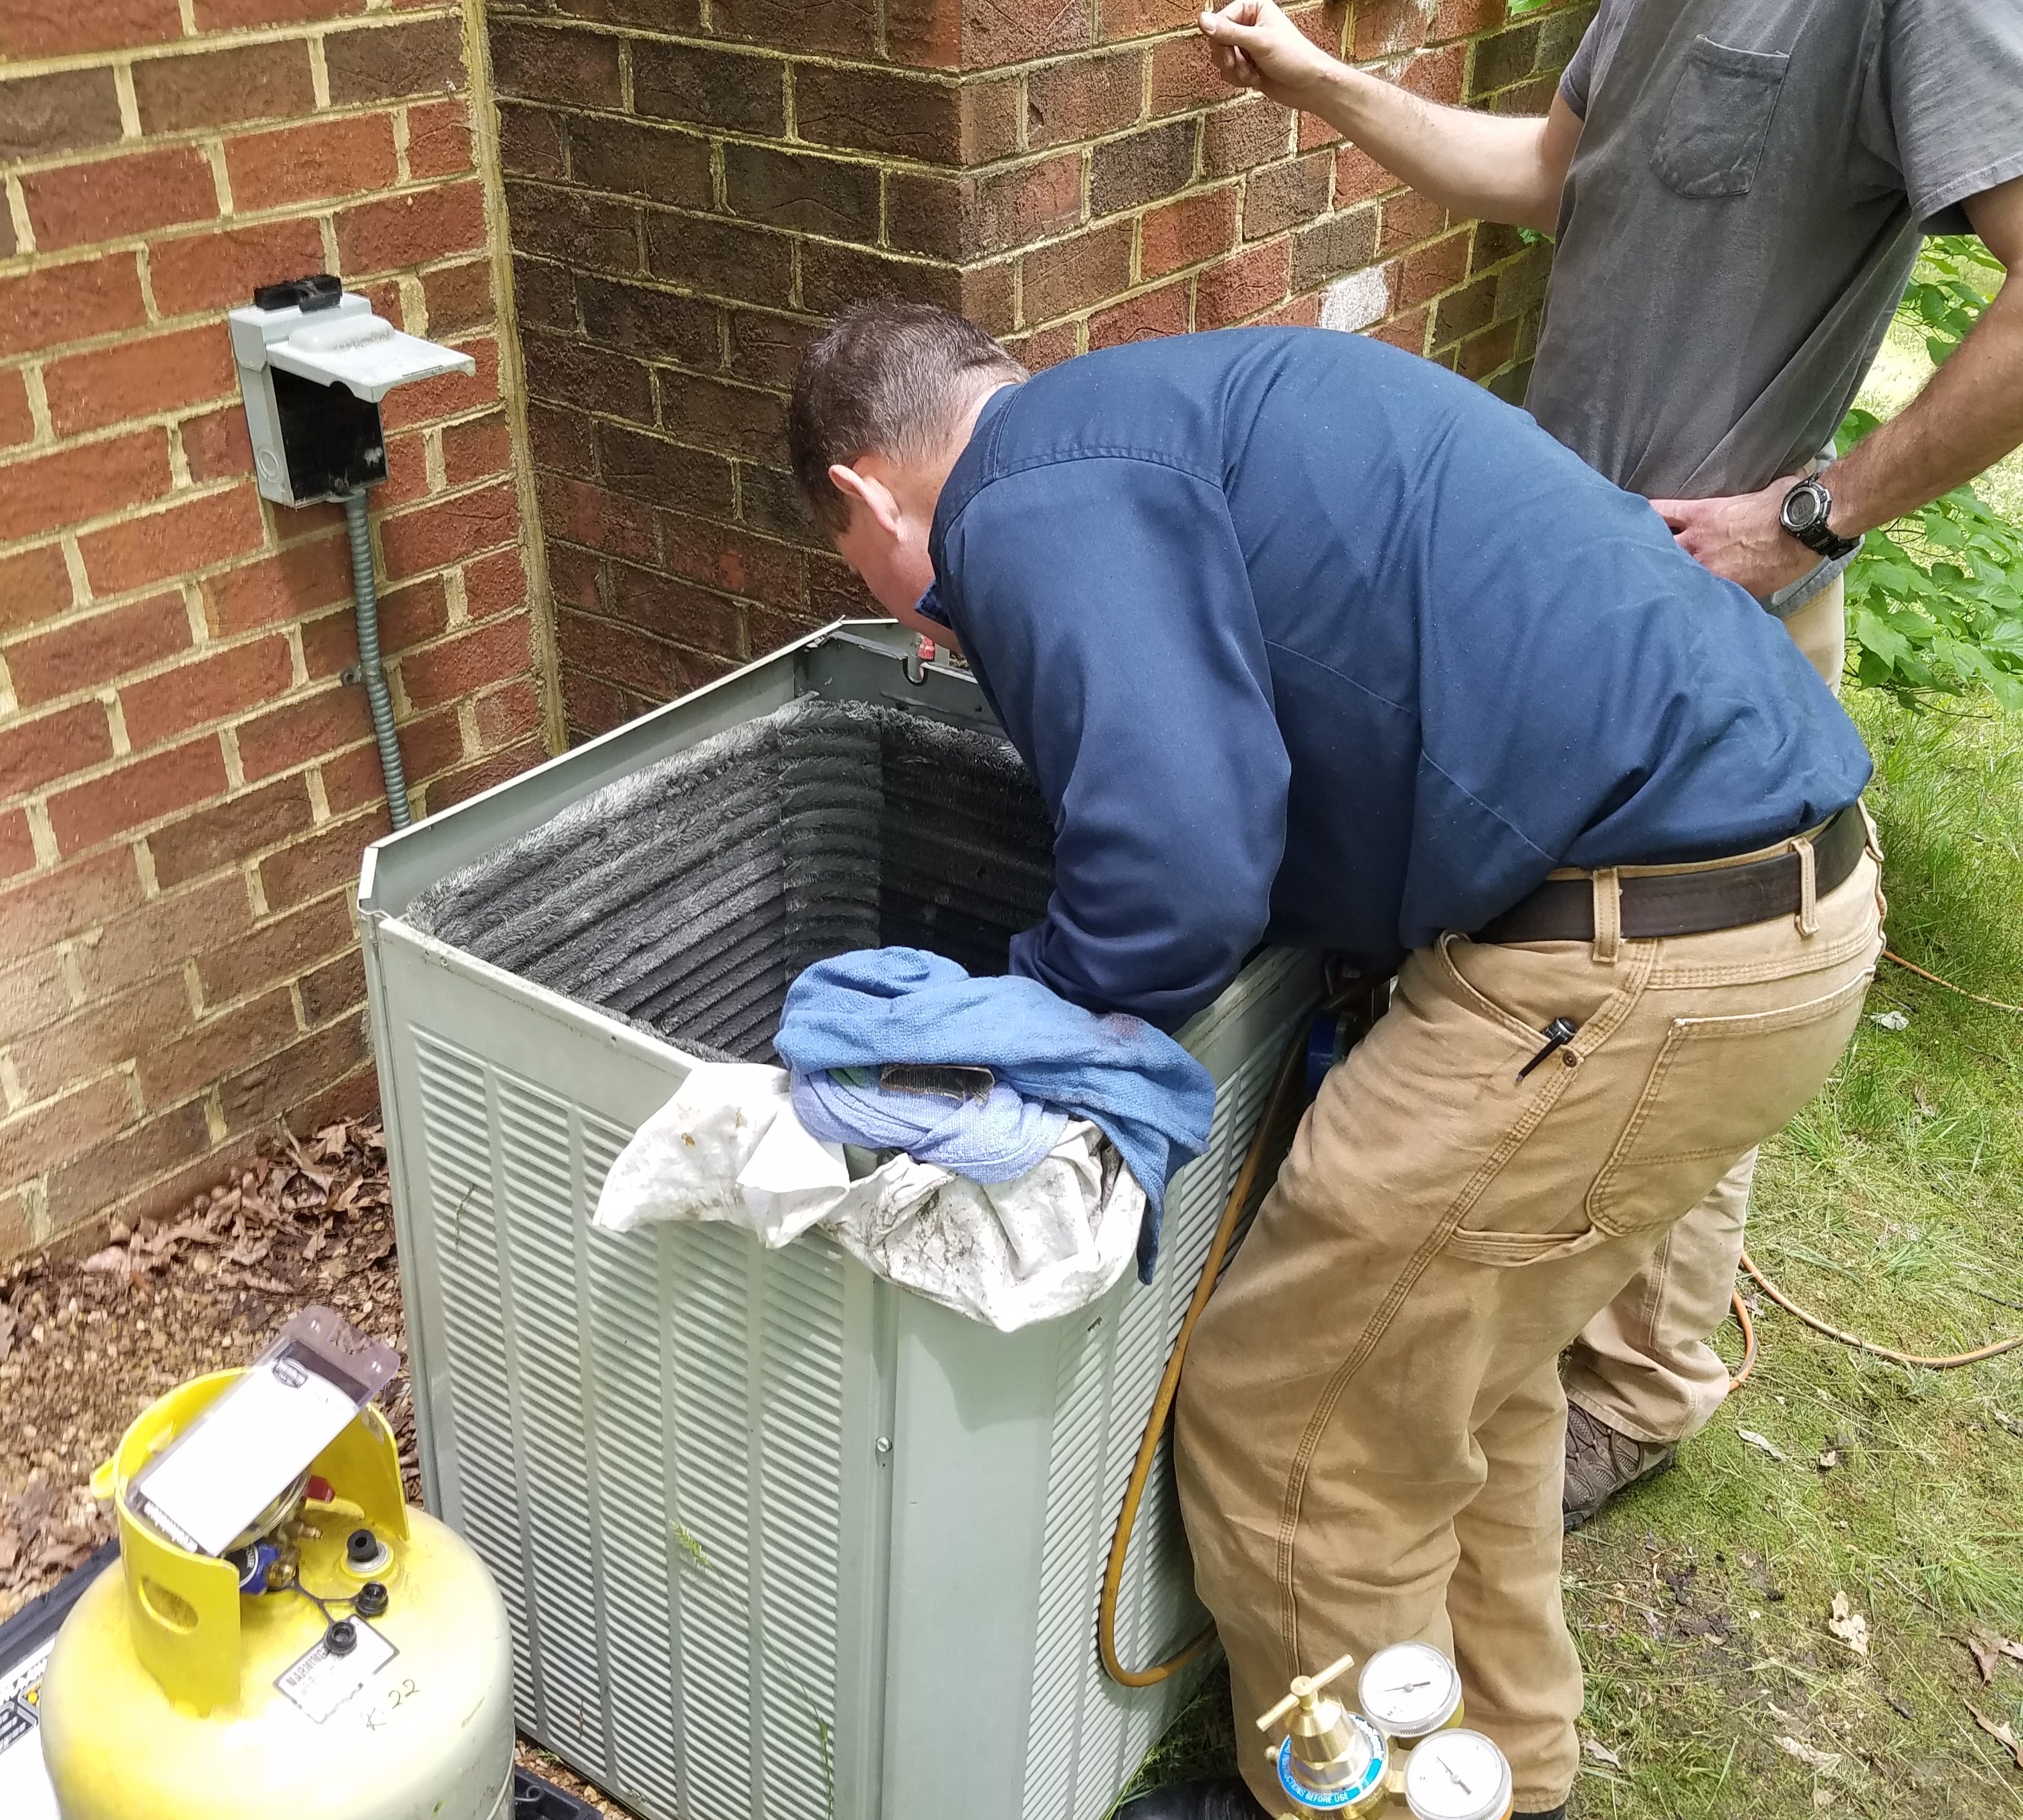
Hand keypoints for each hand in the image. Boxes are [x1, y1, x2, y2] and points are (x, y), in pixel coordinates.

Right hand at [1198, 0, 1338, 110]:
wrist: (1308, 85)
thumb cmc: (1294, 57)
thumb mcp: (1259, 41)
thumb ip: (1228, 32)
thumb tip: (1202, 20)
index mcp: (1254, 8)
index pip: (1221, 18)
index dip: (1220, 37)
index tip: (1227, 51)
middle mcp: (1249, 25)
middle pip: (1218, 39)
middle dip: (1228, 57)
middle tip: (1239, 65)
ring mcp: (1247, 46)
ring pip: (1221, 58)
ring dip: (1235, 71)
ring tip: (1252, 73)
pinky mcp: (1247, 65)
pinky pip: (1228, 72)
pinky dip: (1239, 79)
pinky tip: (1254, 79)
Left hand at [1648, 477, 1823, 599]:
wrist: (1804, 530)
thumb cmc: (1787, 502)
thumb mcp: (1762, 488)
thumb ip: (1752, 489)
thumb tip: (1773, 481)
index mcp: (1700, 514)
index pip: (1656, 512)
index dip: (1641, 517)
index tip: (1628, 522)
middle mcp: (1695, 542)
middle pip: (1652, 549)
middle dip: (1642, 555)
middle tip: (1633, 562)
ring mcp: (1707, 568)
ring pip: (1672, 576)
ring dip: (1664, 580)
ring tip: (1651, 590)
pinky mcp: (1725, 588)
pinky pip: (1700, 595)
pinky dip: (1692, 600)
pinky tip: (1684, 609)